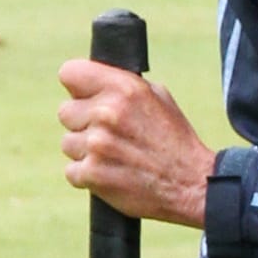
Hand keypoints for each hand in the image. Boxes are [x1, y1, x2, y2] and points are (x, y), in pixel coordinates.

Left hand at [59, 59, 217, 227]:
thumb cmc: (175, 140)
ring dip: (85, 152)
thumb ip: (121, 87)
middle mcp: (107, 113)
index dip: (77, 87)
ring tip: (114, 157)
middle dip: (82, 123)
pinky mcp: (92, 174)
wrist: (192, 185)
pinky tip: (111, 174)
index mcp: (123, 88)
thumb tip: (92, 83)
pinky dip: (88, 176)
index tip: (84, 97)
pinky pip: (72, 171)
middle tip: (108, 135)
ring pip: (68, 143)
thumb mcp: (157, 98)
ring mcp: (97, 145)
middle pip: (65, 112)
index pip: (69, 73)